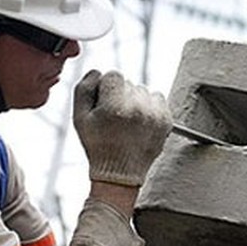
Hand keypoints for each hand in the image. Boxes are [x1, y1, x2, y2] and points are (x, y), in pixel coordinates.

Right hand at [73, 70, 171, 186]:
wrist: (121, 173)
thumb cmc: (98, 144)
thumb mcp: (80, 118)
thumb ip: (84, 89)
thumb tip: (97, 72)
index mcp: (115, 107)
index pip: (114, 75)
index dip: (106, 88)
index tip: (104, 104)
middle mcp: (138, 108)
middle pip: (129, 83)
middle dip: (120, 95)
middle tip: (115, 117)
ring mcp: (155, 114)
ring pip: (144, 90)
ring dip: (136, 100)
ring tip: (128, 121)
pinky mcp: (166, 120)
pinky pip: (158, 99)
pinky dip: (149, 107)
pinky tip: (140, 122)